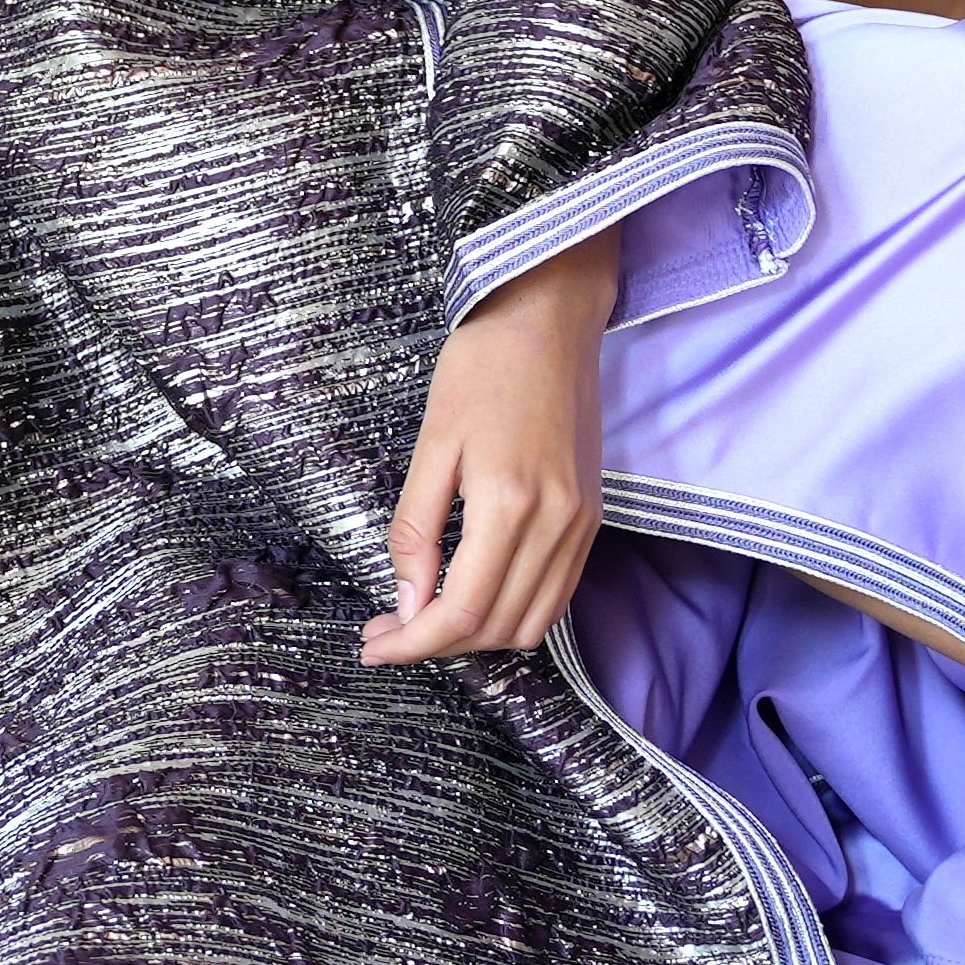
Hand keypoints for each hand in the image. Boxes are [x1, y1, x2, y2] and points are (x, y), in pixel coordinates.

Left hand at [363, 229, 617, 666]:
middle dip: (435, 643)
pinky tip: (473, 595)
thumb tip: (406, 602)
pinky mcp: (591, 517)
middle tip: (385, 630)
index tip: (373, 645)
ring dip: (476, 635)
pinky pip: (556, 595)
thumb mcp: (432, 444)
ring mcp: (582, 524)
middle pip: (496, 626)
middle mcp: (556, 524)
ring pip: (531, 623)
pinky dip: (513, 612)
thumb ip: (417, 529)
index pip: (461, 611)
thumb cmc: (482, 367)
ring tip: (425, 617)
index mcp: (510, 504)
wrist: (549, 319)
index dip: (413, 644)